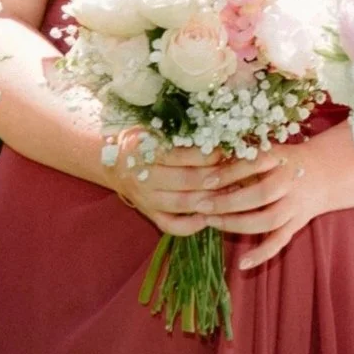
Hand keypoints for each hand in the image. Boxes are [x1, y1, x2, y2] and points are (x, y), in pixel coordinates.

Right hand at [103, 132, 278, 235]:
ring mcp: (145, 199)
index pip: (181, 156)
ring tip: (235, 191)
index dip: (208, 155)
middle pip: (187, 181)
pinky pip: (172, 226)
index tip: (228, 150)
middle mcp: (143, 177)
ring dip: (212, 200)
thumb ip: (180, 131)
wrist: (112, 161)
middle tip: (241, 171)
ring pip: (183, 204)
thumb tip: (218, 130)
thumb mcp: (154, 127)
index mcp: (144, 150)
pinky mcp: (148, 214)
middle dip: (218, 177)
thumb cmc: (142, 138)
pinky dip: (193, 225)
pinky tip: (212, 216)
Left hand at [213, 123, 353, 272]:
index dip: (229, 173)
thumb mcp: (268, 151)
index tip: (205, 180)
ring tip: (212, 223)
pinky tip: (242, 263)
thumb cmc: (284, 160)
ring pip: (269, 220)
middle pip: (261, 195)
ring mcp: (296, 205)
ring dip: (238, 224)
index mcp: (282, 158)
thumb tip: (206, 172)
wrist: (323, 173)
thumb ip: (242, 159)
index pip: (254, 164)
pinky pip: (280, 242)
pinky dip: (262, 254)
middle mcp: (291, 182)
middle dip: (229, 202)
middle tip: (203, 205)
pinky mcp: (297, 223)